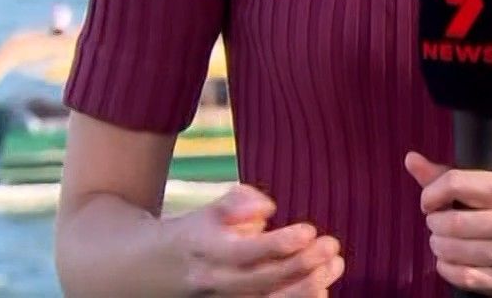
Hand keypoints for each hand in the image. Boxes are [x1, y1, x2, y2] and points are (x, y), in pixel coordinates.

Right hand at [165, 184, 345, 295]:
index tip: (309, 230)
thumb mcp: (209, 211)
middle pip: (262, 281)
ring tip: (335, 265)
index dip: (279, 244)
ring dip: (305, 288)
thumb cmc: (196, 234)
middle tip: (331, 245)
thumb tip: (267, 208)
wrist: (157, 272)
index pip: (245, 252)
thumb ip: (238, 202)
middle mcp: (215, 282)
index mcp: (206, 250)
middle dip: (301, 265)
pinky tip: (323, 289)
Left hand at [404, 151, 491, 295]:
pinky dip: (449, 270)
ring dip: (440, 247)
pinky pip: (470, 278)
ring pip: (458, 253)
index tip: (429, 202)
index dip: (431, 193)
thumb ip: (455, 176)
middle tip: (437, 224)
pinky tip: (448, 262)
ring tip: (442, 242)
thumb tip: (411, 160)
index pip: (456, 184)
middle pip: (452, 223)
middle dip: (434, 225)